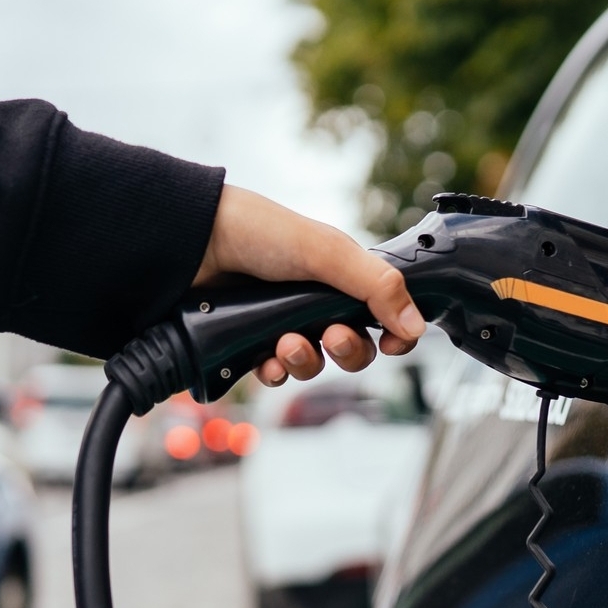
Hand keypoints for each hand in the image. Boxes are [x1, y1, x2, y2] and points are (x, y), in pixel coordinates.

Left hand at [193, 185, 425, 385]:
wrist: (191, 244)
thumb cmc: (258, 233)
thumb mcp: (327, 253)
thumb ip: (376, 286)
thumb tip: (416, 326)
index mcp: (342, 278)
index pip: (384, 316)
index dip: (394, 336)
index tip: (393, 343)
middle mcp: (315, 303)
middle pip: (353, 350)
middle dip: (347, 351)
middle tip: (330, 336)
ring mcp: (282, 325)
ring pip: (313, 366)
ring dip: (306, 362)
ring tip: (285, 343)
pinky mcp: (250, 344)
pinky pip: (275, 374)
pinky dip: (274, 372)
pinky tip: (264, 360)